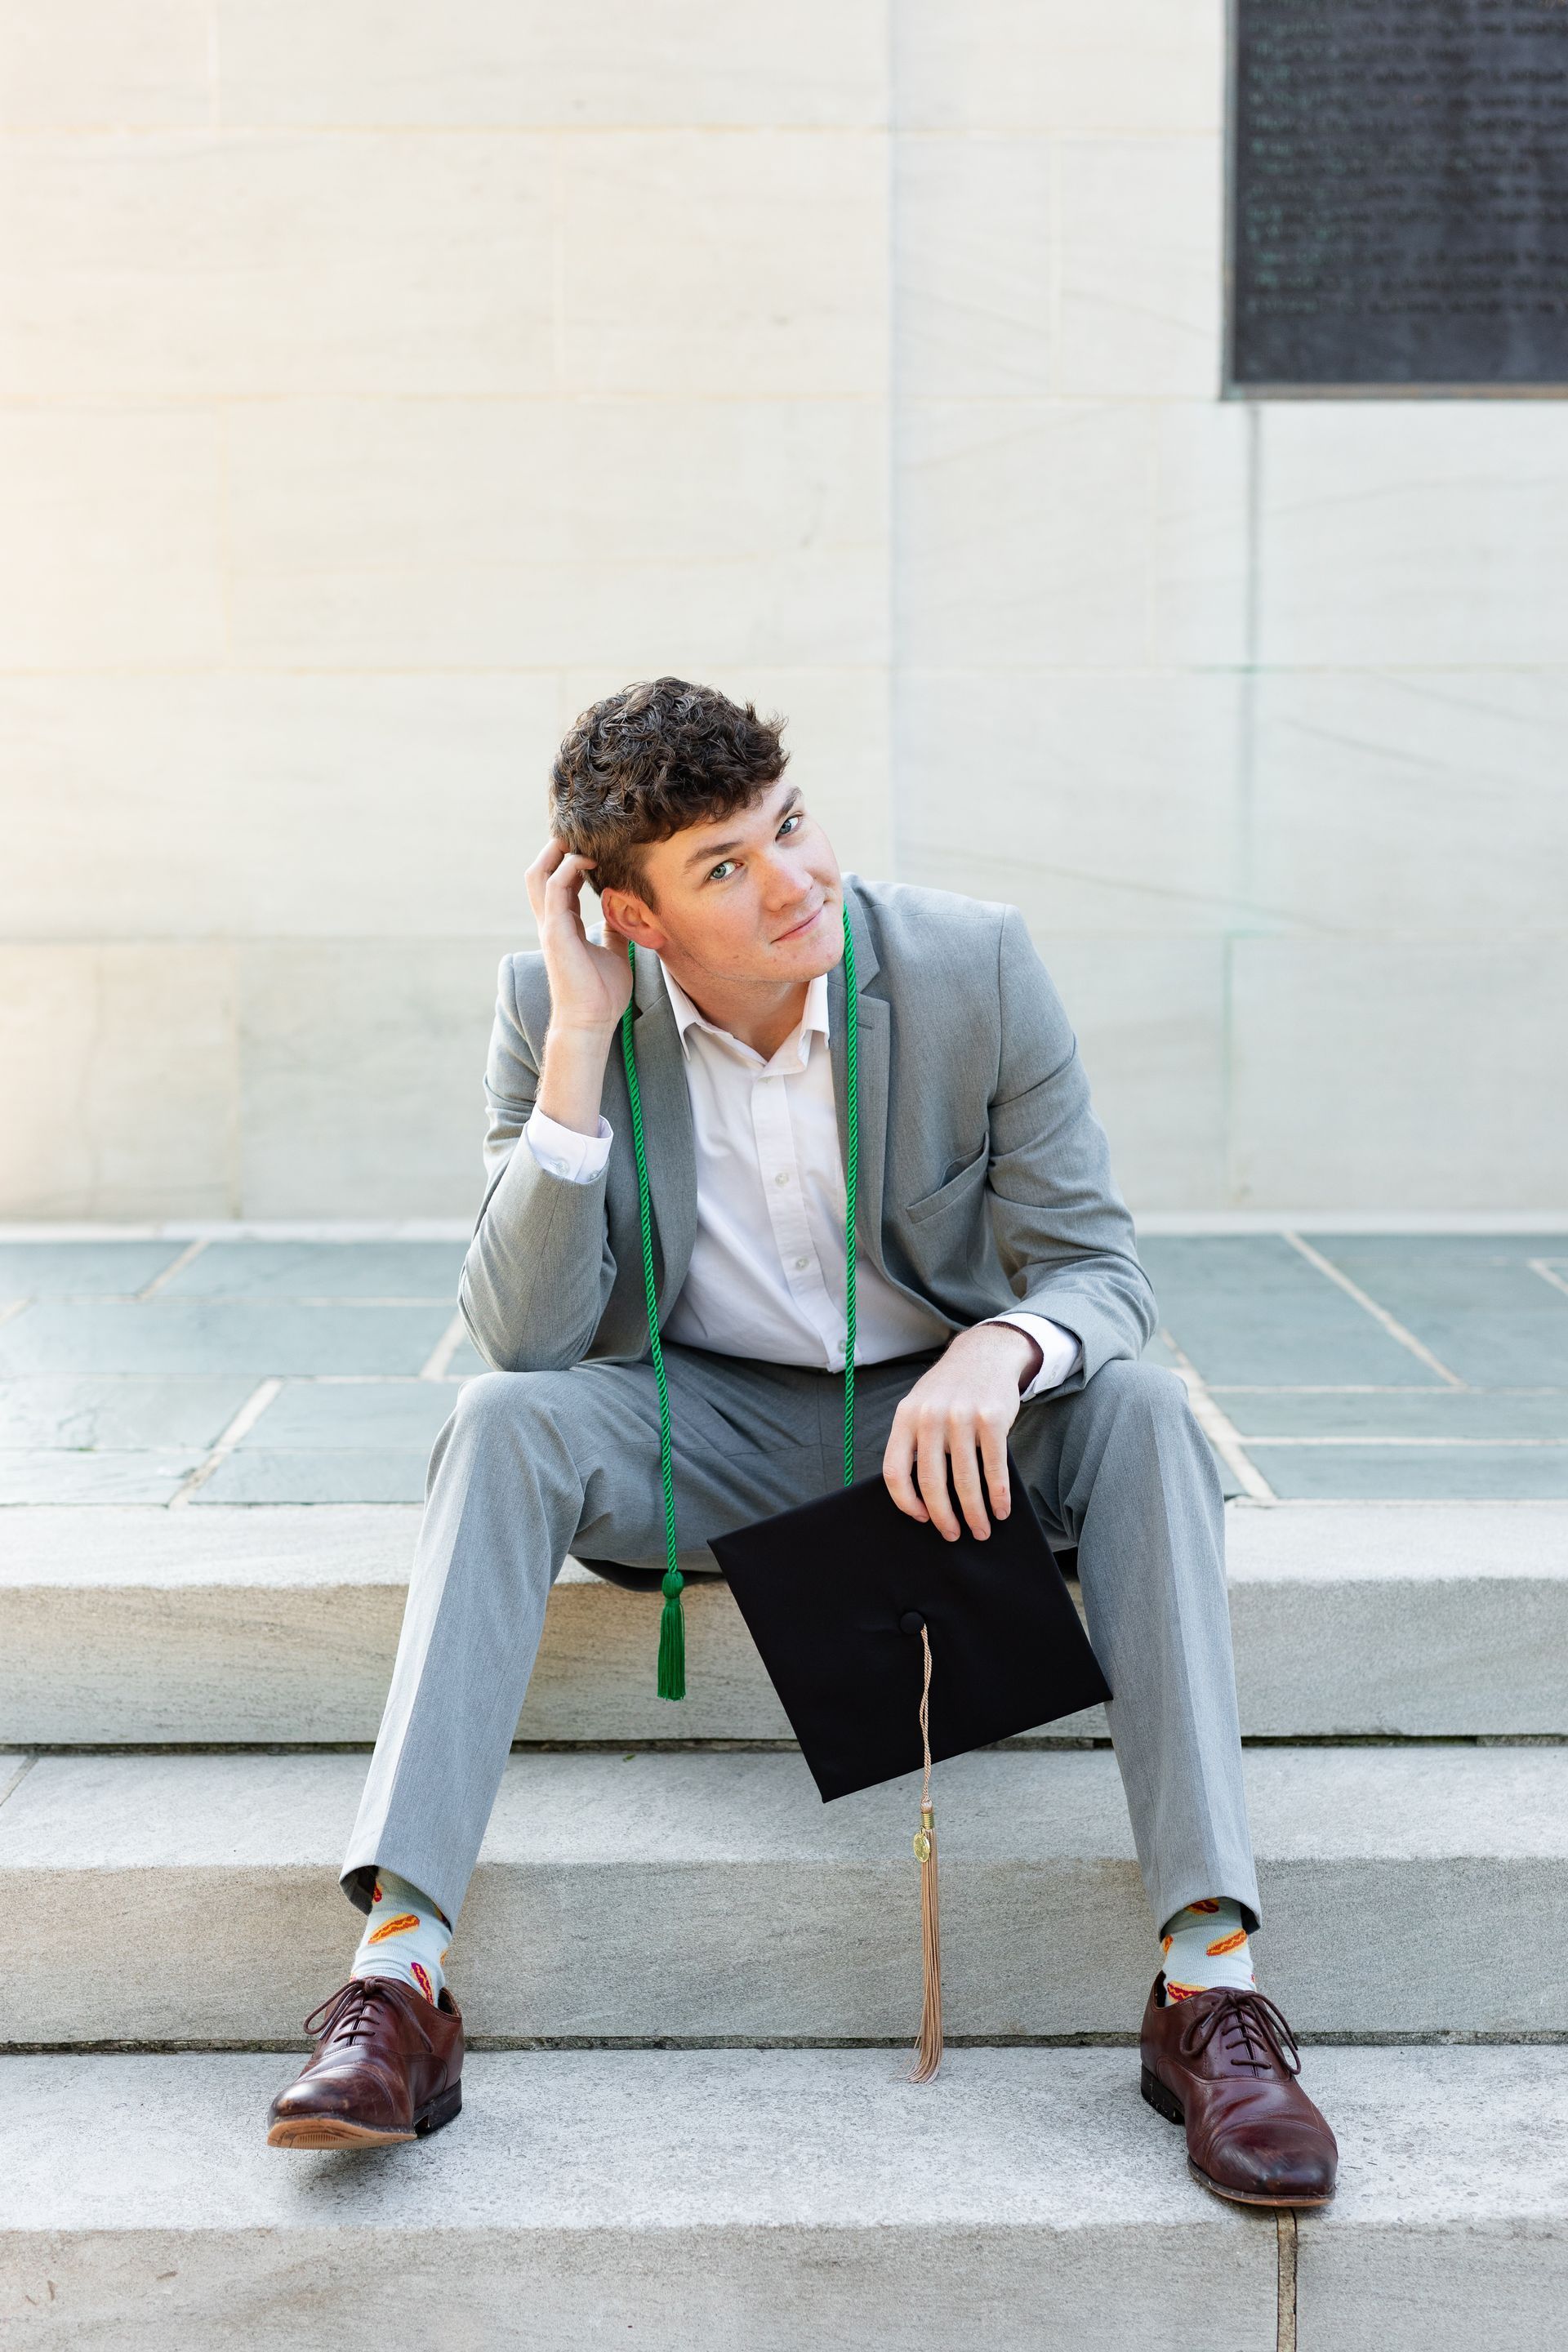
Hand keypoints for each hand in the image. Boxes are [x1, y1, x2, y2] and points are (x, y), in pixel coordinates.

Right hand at [526, 839, 633, 1036]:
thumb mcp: (615, 953)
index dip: (571, 861)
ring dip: (556, 852)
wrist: (591, 1021)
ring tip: (579, 838)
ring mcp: (550, 926)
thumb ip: (615, 931)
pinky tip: (589, 861)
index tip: (594, 845)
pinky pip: (554, 888)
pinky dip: (568, 869)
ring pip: (539, 875)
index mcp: (564, 926)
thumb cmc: (602, 994)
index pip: (559, 884)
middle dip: (554, 849)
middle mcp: (552, 922)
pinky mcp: (555, 932)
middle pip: (539, 873)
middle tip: (579, 832)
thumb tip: (627, 913)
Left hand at [883, 1323, 1042, 1542]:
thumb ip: (915, 1442)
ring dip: (975, 1513)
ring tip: (980, 1530)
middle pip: (931, 1482)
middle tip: (954, 1536)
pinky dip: (998, 1495)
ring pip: (965, 1480)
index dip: (905, 1502)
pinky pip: (994, 1468)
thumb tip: (921, 1500)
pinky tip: (1001, 1509)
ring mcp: (961, 1417)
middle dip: (943, 1517)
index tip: (921, 1518)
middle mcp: (929, 1416)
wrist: (984, 1353)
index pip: (895, 1471)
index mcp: (905, 1418)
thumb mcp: (920, 1406)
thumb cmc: (949, 1391)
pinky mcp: (991, 1418)